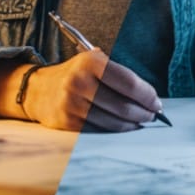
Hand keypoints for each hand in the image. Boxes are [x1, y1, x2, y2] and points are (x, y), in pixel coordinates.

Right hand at [22, 49, 162, 131]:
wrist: (38, 90)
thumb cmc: (75, 75)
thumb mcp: (93, 62)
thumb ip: (119, 75)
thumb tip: (151, 98)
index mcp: (90, 62)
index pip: (128, 82)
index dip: (147, 95)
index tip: (157, 103)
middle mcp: (79, 81)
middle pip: (123, 105)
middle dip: (144, 113)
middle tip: (152, 116)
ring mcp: (72, 103)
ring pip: (113, 122)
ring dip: (132, 125)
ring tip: (140, 122)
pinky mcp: (67, 121)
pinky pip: (99, 130)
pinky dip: (115, 131)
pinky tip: (122, 128)